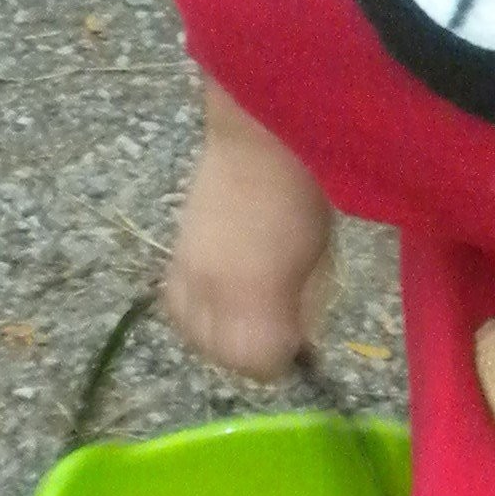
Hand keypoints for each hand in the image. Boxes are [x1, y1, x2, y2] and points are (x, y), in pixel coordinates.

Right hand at [156, 79, 337, 380]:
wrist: (259, 134)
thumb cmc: (304, 192)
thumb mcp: (319, 260)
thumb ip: (301, 307)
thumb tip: (294, 344)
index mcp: (255, 293)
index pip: (259, 361)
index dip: (284, 358)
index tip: (302, 344)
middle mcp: (211, 290)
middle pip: (223, 355)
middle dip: (253, 351)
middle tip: (279, 331)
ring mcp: (187, 272)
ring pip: (194, 334)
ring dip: (221, 335)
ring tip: (248, 316)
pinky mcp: (175, 256)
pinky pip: (177, 305)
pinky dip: (198, 312)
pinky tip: (222, 297)